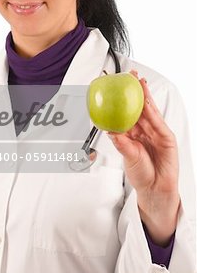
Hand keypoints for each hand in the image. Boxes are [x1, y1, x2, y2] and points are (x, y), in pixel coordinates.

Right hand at [108, 70, 179, 244]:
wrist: (154, 196)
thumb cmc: (158, 181)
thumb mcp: (144, 168)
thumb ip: (128, 150)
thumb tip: (114, 134)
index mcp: (162, 137)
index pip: (151, 112)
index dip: (145, 96)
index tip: (140, 83)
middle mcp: (151, 135)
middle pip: (143, 109)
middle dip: (137, 92)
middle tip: (131, 76)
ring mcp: (139, 138)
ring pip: (133, 116)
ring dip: (127, 103)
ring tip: (121, 87)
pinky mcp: (129, 145)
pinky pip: (121, 130)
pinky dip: (116, 120)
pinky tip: (111, 112)